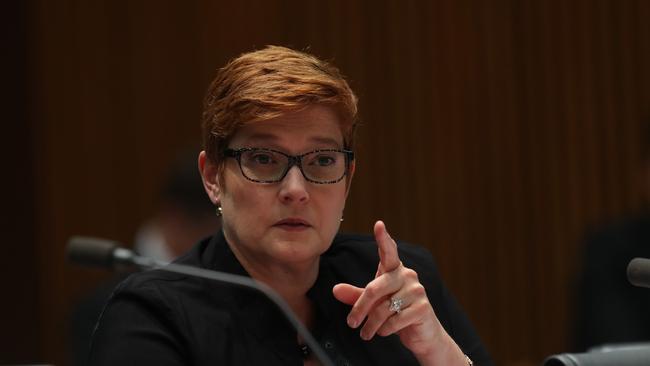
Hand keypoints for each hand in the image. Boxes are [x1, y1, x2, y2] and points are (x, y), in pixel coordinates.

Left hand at [332, 221, 464, 364]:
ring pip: (383, 308)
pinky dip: (385, 330)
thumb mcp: (374, 303)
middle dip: (360, 308)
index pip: (389, 251)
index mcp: (394, 270)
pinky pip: (394, 320)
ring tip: (367, 333)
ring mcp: (417, 291)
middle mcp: (407, 276)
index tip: (378, 225)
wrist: (422, 334)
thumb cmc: (396, 313)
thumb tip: (335, 290)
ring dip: (371, 324)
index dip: (383, 238)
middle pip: (375, 288)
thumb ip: (355, 296)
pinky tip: (385, 331)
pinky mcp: (423, 308)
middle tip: (351, 323)